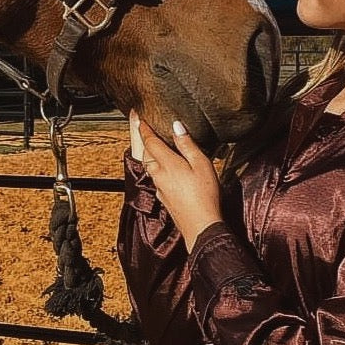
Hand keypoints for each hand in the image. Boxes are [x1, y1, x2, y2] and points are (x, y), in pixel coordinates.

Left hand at [128, 111, 222, 249]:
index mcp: (167, 164)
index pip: (150, 141)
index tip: (139, 117)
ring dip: (149, 154)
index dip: (144, 129)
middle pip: (146, 153)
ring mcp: (159, 188)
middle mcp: (158, 175)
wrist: (200, 226)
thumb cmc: (205, 195)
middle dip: (143, 139)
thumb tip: (176, 126)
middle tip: (142, 127)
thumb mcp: (201, 164)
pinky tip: (165, 169)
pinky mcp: (163, 198)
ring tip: (153, 145)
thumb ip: (187, 144)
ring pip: (149, 166)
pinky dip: (157, 168)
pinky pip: (156, 177)